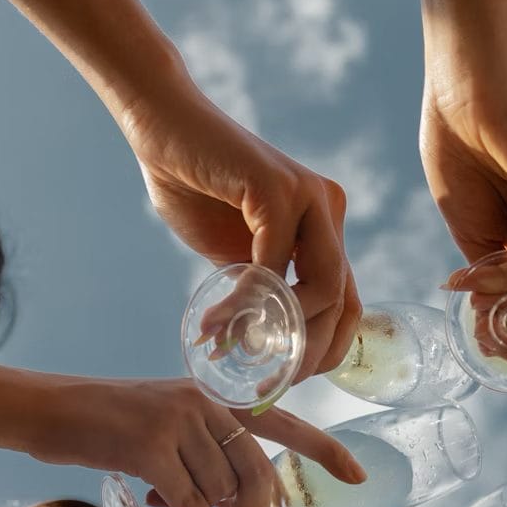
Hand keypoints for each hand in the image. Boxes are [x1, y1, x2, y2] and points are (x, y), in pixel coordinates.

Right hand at [28, 376, 362, 506]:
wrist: (47, 407)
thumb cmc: (109, 423)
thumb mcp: (171, 420)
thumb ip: (210, 448)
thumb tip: (241, 503)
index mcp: (218, 396)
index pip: (286, 424)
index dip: (325, 451)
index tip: (360, 476)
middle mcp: (206, 404)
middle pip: (260, 473)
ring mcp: (178, 423)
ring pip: (225, 492)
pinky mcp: (149, 448)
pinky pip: (194, 505)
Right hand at [116, 88, 358, 378]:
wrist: (160, 127)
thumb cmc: (192, 186)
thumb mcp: (237, 255)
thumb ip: (260, 291)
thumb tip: (264, 346)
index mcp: (325, 227)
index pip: (347, 301)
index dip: (325, 348)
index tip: (291, 378)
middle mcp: (329, 210)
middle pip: (343, 301)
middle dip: (310, 350)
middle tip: (272, 380)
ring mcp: (311, 197)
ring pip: (323, 288)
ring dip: (284, 331)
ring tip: (243, 349)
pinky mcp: (279, 189)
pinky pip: (274, 266)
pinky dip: (248, 301)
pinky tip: (220, 320)